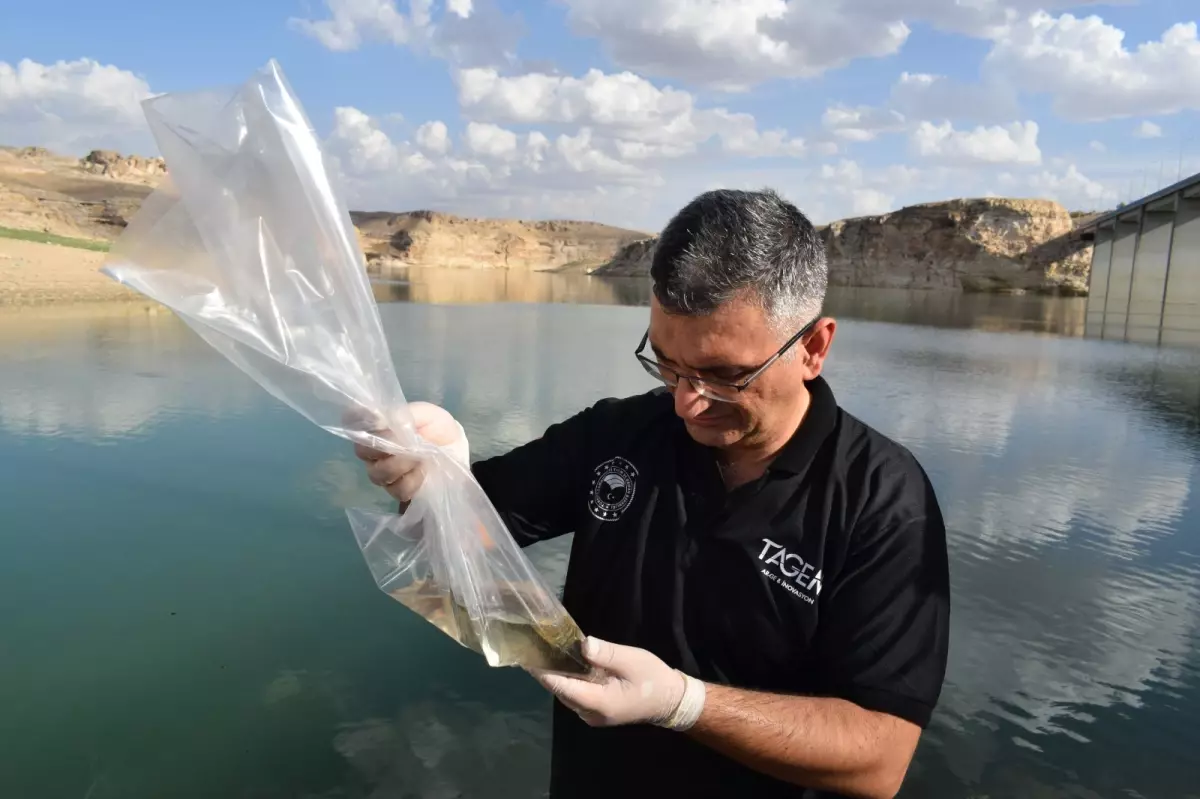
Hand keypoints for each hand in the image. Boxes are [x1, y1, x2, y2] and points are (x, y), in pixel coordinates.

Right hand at [353, 401, 468, 502]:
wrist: (456, 452)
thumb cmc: (437, 428)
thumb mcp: (426, 414)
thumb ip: (404, 414)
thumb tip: (381, 420)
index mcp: (376, 425)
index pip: (352, 420)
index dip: (358, 421)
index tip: (377, 422)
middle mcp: (372, 448)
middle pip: (362, 450)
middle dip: (386, 447)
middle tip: (408, 443)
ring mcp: (381, 471)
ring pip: (378, 472)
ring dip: (402, 464)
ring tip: (421, 458)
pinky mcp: (396, 489)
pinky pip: (396, 488)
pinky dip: (413, 480)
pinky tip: (424, 472)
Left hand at [529, 636, 705, 729]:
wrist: (670, 701)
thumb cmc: (653, 679)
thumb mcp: (631, 660)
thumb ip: (605, 653)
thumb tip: (582, 644)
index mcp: (599, 702)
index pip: (563, 687)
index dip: (544, 673)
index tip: (527, 658)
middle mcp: (591, 714)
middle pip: (562, 691)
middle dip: (547, 672)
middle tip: (533, 649)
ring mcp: (593, 715)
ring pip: (567, 694)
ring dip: (558, 677)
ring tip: (544, 653)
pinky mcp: (596, 711)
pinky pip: (576, 696)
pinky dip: (569, 681)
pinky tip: (566, 665)